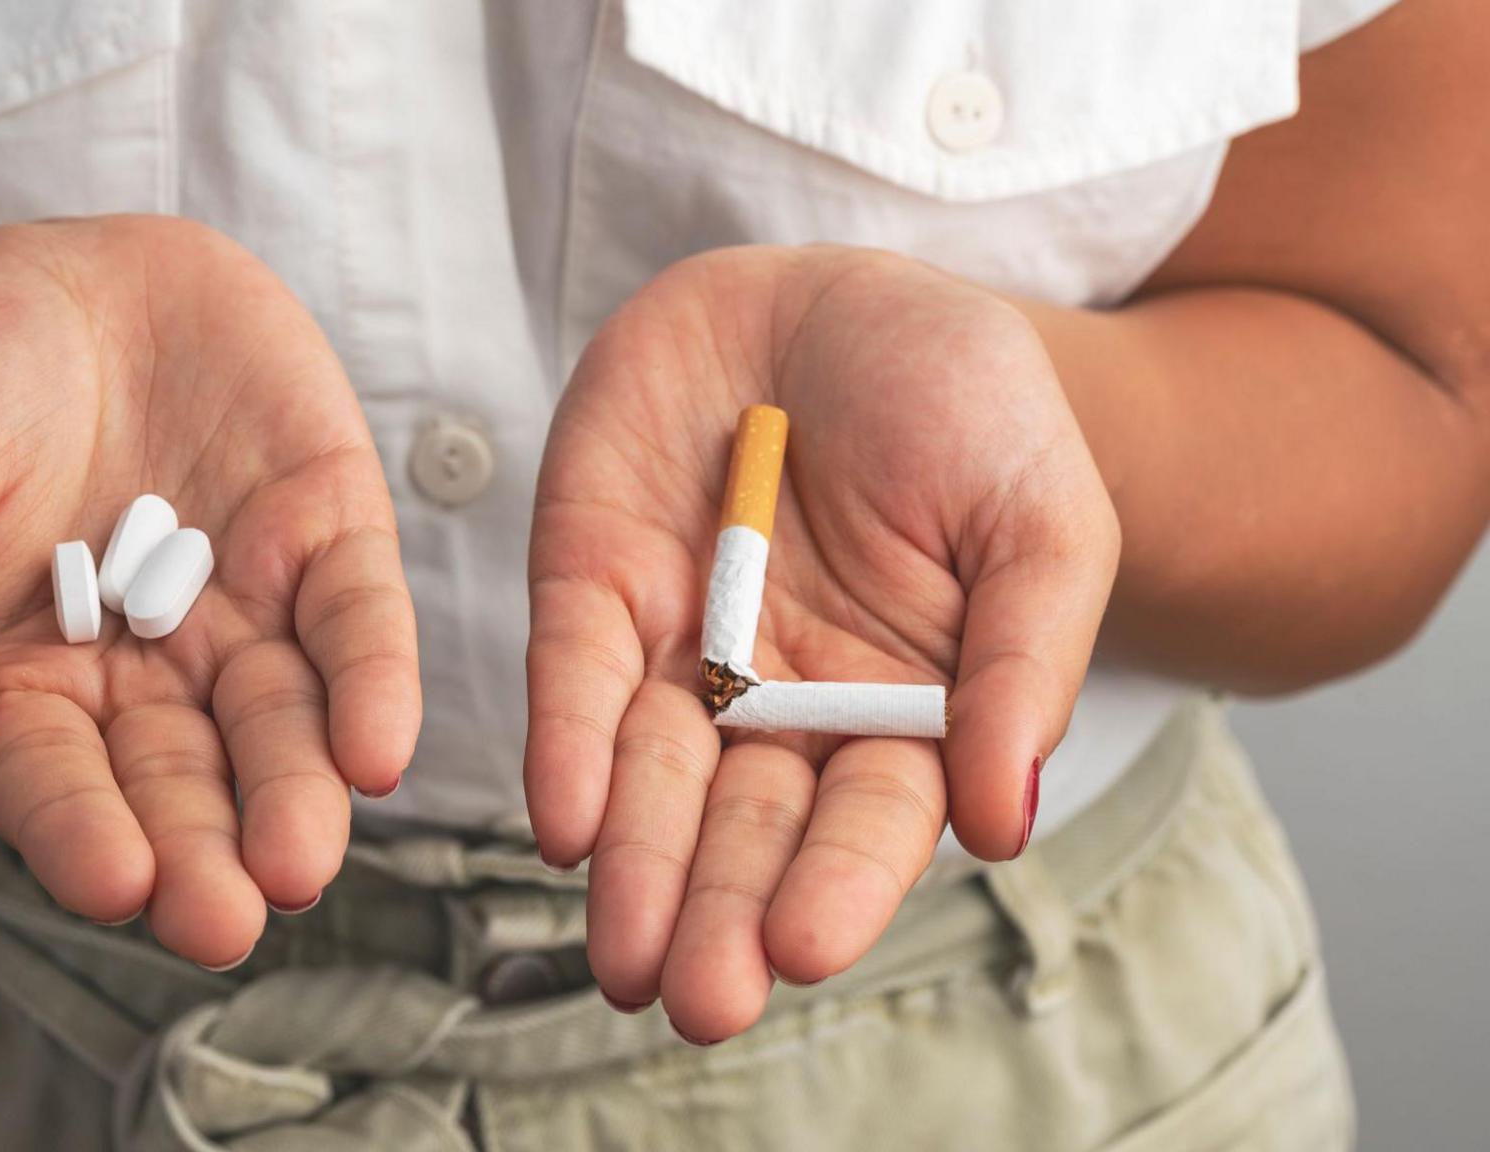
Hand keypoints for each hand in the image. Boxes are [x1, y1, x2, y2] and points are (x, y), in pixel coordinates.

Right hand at [0, 218, 418, 967]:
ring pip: (282, 725)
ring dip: (296, 796)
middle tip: (224, 919)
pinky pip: (360, 622)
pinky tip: (376, 752)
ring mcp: (246, 608)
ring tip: (299, 861)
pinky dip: (373, 684)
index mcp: (27, 687)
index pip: (56, 785)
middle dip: (203, 855)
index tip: (114, 885)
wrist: (44, 268)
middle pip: (182, 783)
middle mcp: (147, 673)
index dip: (84, 835)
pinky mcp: (329, 534)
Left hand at [526, 247, 1117, 1038]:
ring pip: (650, 777)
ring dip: (635, 866)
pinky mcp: (592, 584)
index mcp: (903, 703)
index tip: (805, 948)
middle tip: (699, 995)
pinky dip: (565, 746)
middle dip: (721, 912)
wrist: (837, 288)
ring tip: (623, 957)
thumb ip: (1026, 658)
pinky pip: (574, 675)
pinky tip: (564, 823)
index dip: (837, 882)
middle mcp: (783, 699)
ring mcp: (681, 647)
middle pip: (748, 825)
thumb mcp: (1037, 512)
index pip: (868, 817)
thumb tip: (1004, 822)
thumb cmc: (962, 399)